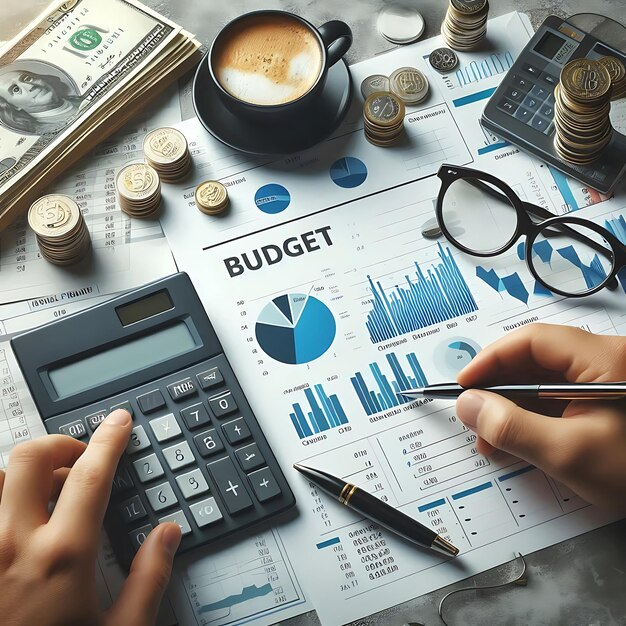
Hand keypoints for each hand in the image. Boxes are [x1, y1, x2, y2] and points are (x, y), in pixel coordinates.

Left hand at [0, 409, 181, 625]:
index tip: (119, 422)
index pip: (92, 473)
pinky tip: (11, 516)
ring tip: (40, 490)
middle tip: (79, 459)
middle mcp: (12, 543)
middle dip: (62, 445)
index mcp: (63, 556)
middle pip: (33, 457)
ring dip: (20, 472)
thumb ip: (149, 579)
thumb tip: (168, 534)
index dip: (110, 439)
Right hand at [455, 323, 625, 511]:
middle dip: (498, 389)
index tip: (466, 384)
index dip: (492, 359)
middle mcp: (606, 362)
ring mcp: (605, 383)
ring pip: (542, 382)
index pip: (533, 340)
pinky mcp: (603, 403)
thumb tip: (469, 406)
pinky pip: (555, 401)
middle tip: (474, 413)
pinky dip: (530, 418)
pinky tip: (514, 440)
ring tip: (490, 438)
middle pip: (535, 360)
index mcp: (606, 359)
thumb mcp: (569, 453)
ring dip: (511, 407)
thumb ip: (512, 428)